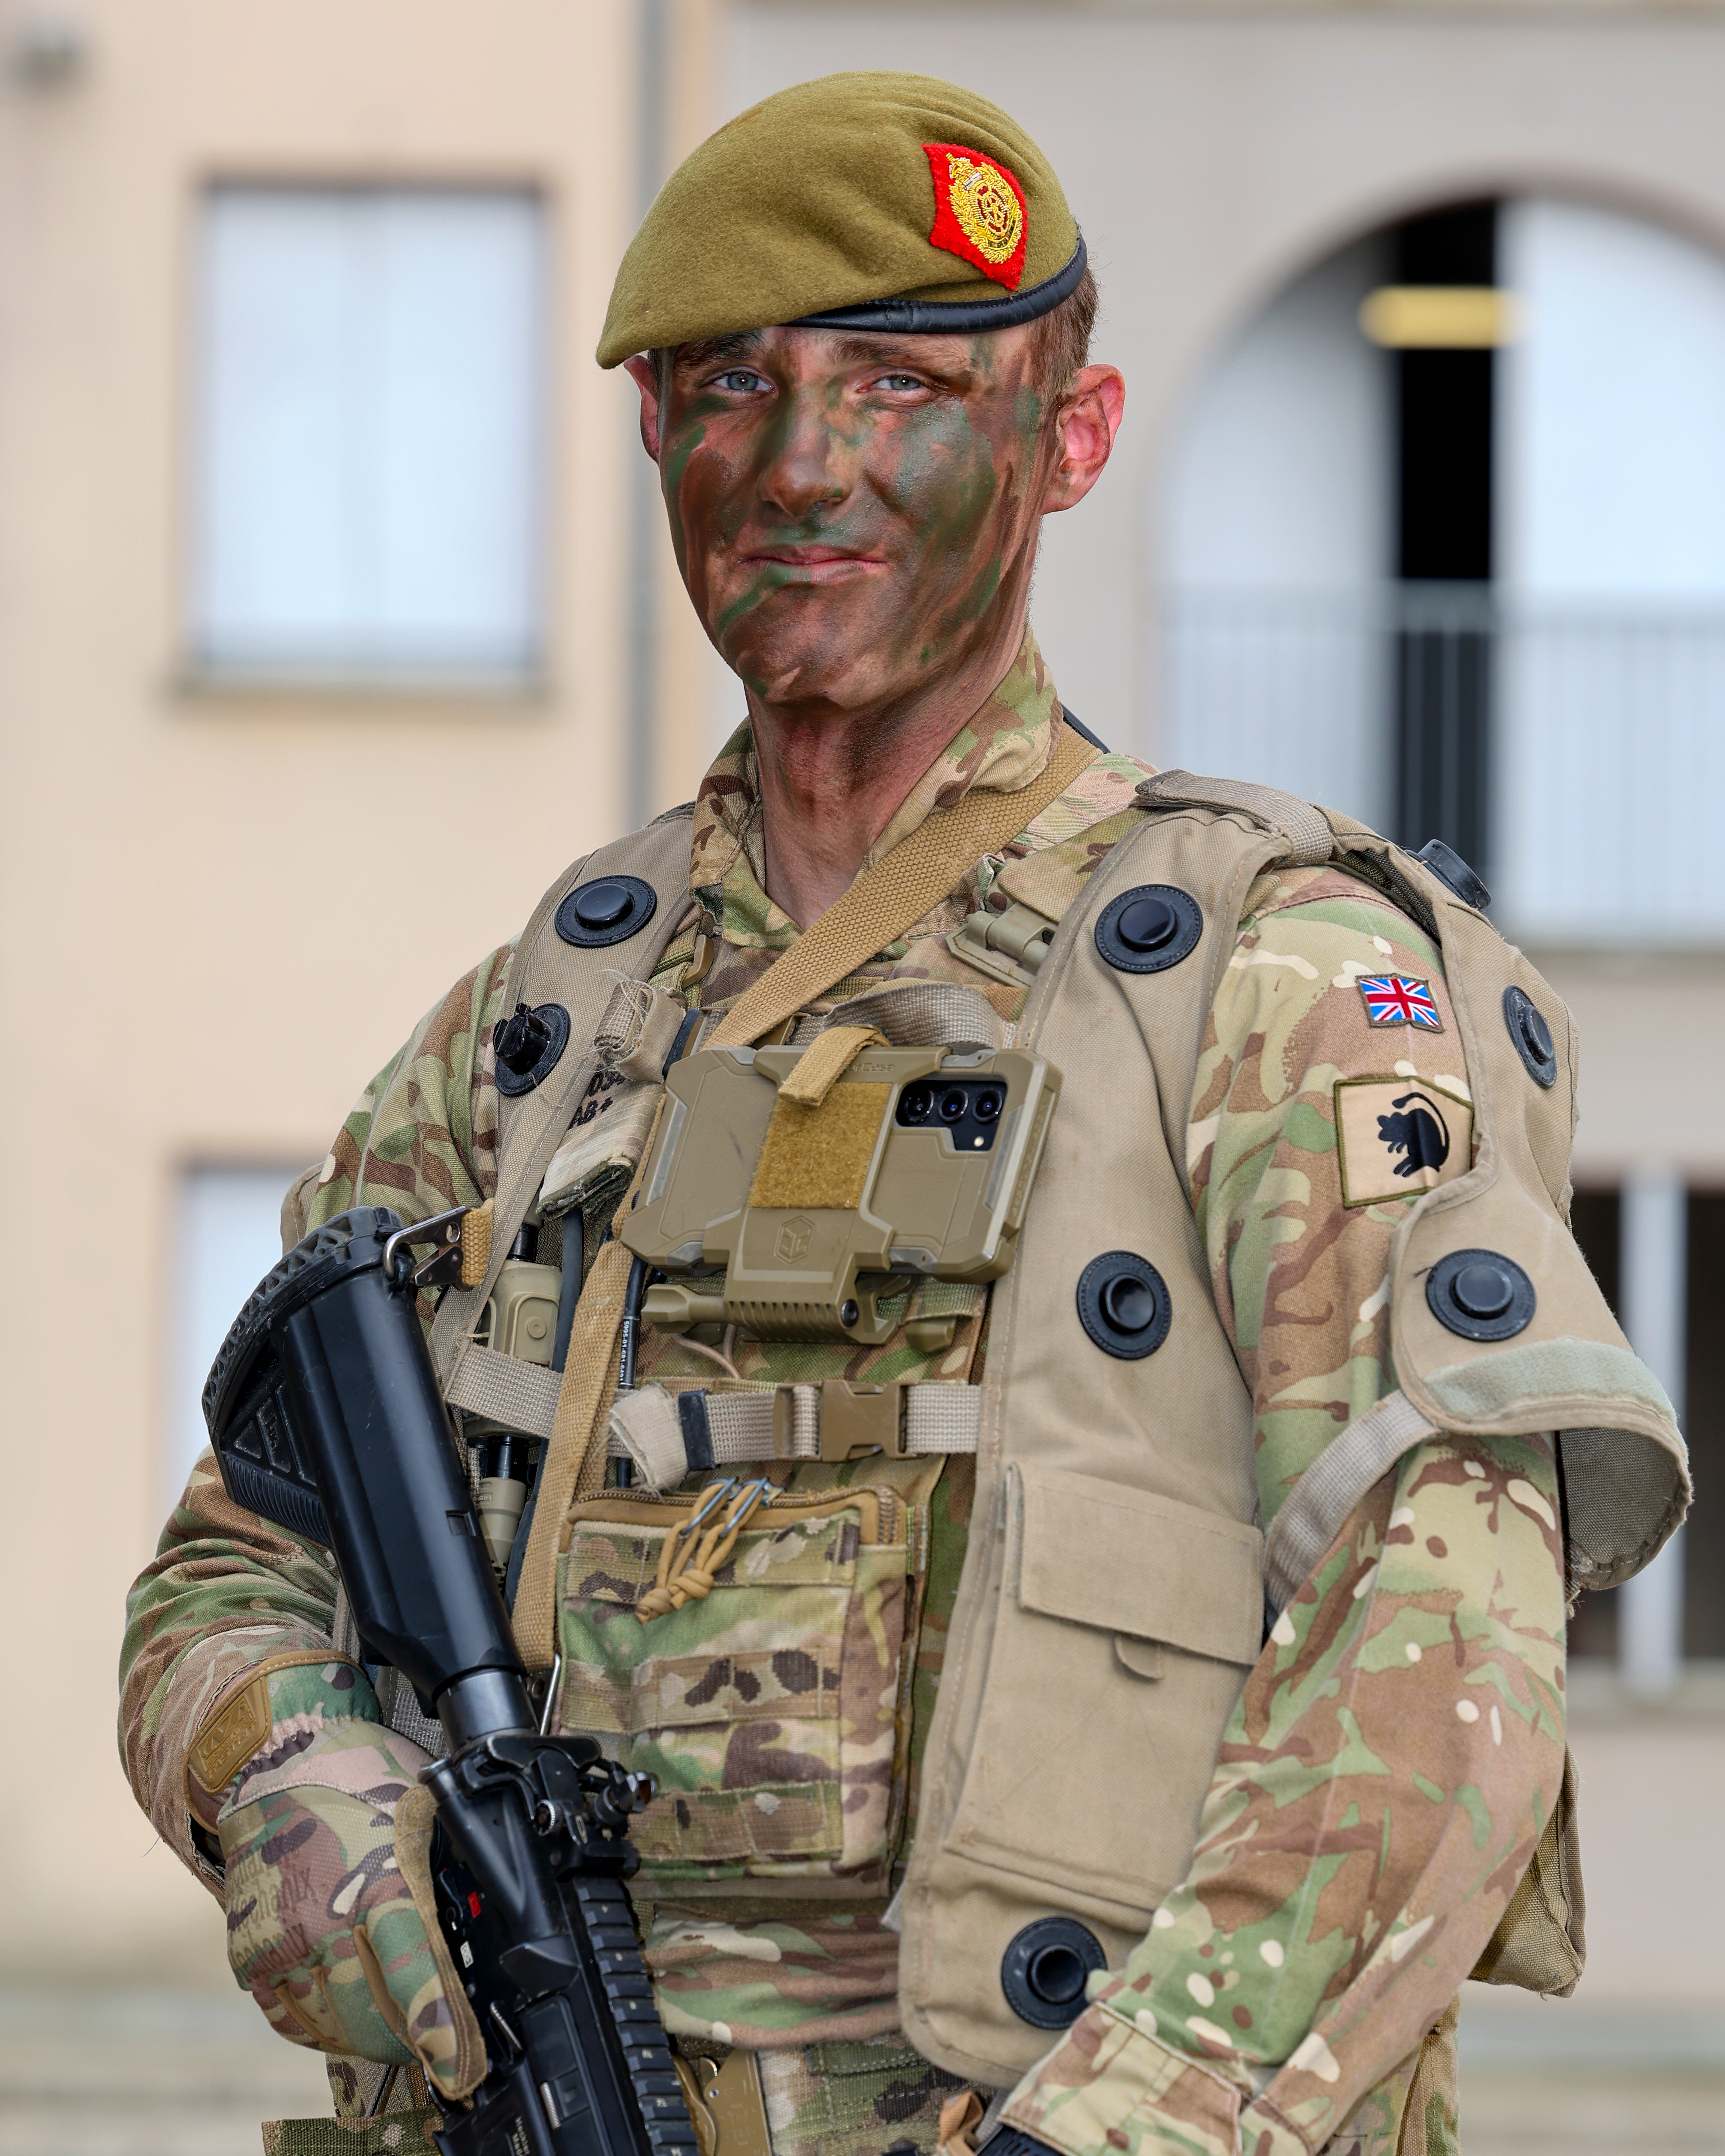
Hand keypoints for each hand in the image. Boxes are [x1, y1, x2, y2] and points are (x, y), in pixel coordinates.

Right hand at [217, 1718, 480, 2100]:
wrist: (276, 1754)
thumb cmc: (360, 1777)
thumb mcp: (426, 1815)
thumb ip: (446, 1877)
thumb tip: (487, 1928)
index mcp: (380, 1882)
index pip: (413, 1972)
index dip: (439, 2027)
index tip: (459, 2069)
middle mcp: (324, 1922)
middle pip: (372, 2020)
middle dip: (411, 2041)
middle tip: (440, 2042)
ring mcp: (281, 1943)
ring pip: (331, 2028)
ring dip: (368, 2036)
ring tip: (394, 2025)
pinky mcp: (249, 1955)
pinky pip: (289, 2016)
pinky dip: (319, 2025)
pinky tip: (341, 2009)